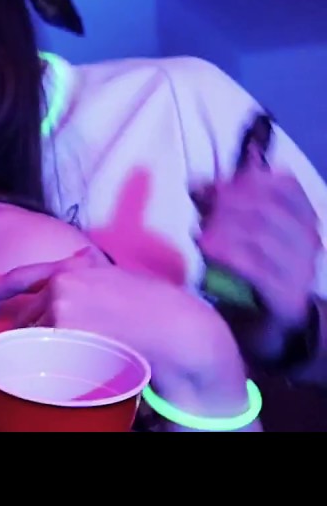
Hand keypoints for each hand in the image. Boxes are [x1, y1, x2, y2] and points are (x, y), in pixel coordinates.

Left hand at [0, 247, 250, 419]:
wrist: (173, 324)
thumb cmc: (149, 303)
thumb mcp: (113, 273)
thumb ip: (88, 264)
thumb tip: (76, 253)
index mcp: (71, 267)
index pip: (20, 277)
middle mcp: (62, 283)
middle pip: (27, 317)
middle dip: (35, 333)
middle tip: (62, 345)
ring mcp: (63, 307)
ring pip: (38, 337)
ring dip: (50, 350)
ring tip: (82, 353)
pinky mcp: (69, 330)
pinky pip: (51, 354)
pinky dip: (60, 363)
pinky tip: (80, 363)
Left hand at [194, 145, 322, 343]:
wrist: (266, 325)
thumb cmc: (249, 270)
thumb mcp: (237, 232)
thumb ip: (220, 206)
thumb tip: (196, 183)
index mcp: (303, 219)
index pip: (286, 185)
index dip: (247, 180)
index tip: (214, 186)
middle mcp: (308, 240)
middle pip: (268, 207)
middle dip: (228, 203)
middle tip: (201, 209)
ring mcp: (301, 269)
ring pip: (262, 234)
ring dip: (224, 228)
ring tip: (200, 233)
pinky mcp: (287, 295)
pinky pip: (257, 268)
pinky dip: (229, 254)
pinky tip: (207, 250)